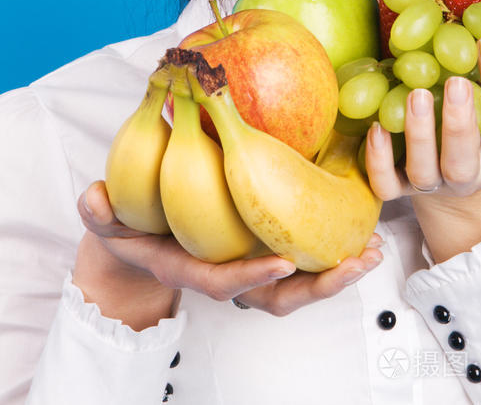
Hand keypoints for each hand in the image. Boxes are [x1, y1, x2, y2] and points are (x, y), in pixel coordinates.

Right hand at [75, 180, 382, 320]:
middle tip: (359, 259)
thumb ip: (101, 211)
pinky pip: (304, 256)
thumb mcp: (111, 218)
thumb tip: (94, 199)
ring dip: (338, 269)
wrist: (145, 240)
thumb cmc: (133, 227)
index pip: (223, 283)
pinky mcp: (267, 248)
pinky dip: (332, 246)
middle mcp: (228, 274)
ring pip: (300, 283)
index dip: (251, 276)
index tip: (281, 261)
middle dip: (320, 284)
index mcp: (193, 268)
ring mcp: (251, 266)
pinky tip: (360, 223)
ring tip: (372, 246)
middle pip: (279, 296)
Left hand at [366, 37, 480, 199]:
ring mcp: (431, 185)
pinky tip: (377, 126)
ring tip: (416, 94)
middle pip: (462, 161)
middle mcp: (467, 178)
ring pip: (423, 172)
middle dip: (458, 122)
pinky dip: (378, 160)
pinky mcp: (399, 189)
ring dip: (419, 134)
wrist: (459, 172)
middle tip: (455, 81)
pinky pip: (386, 185)